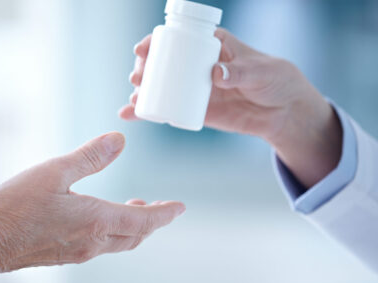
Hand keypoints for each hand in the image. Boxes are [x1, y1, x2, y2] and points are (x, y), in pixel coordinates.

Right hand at [0, 132, 184, 274]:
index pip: (144, 221)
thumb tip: (119, 141)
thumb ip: (90, 157)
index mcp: (96, 221)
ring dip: (132, 228)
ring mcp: (78, 252)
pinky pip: (99, 246)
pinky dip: (112, 232)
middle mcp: (92, 242)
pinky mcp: (64, 255)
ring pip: (118, 243)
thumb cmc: (16, 207)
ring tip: (134, 209)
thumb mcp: (55, 171)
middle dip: (152, 222)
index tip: (180, 207)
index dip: (165, 213)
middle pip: (135, 236)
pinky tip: (99, 220)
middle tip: (160, 209)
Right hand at [121, 29, 342, 187]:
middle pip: (162, 62)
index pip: (178, 39)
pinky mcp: (194, 108)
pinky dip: (147, 112)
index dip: (156, 42)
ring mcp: (193, 87)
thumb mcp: (259, 72)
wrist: (282, 111)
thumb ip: (239, 72)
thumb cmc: (274, 80)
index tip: (142, 50)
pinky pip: (166, 108)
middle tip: (137, 79)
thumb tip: (215, 74)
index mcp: (210, 45)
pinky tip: (130, 114)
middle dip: (144, 69)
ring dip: (142, 91)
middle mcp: (196, 65)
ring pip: (160, 86)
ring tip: (134, 99)